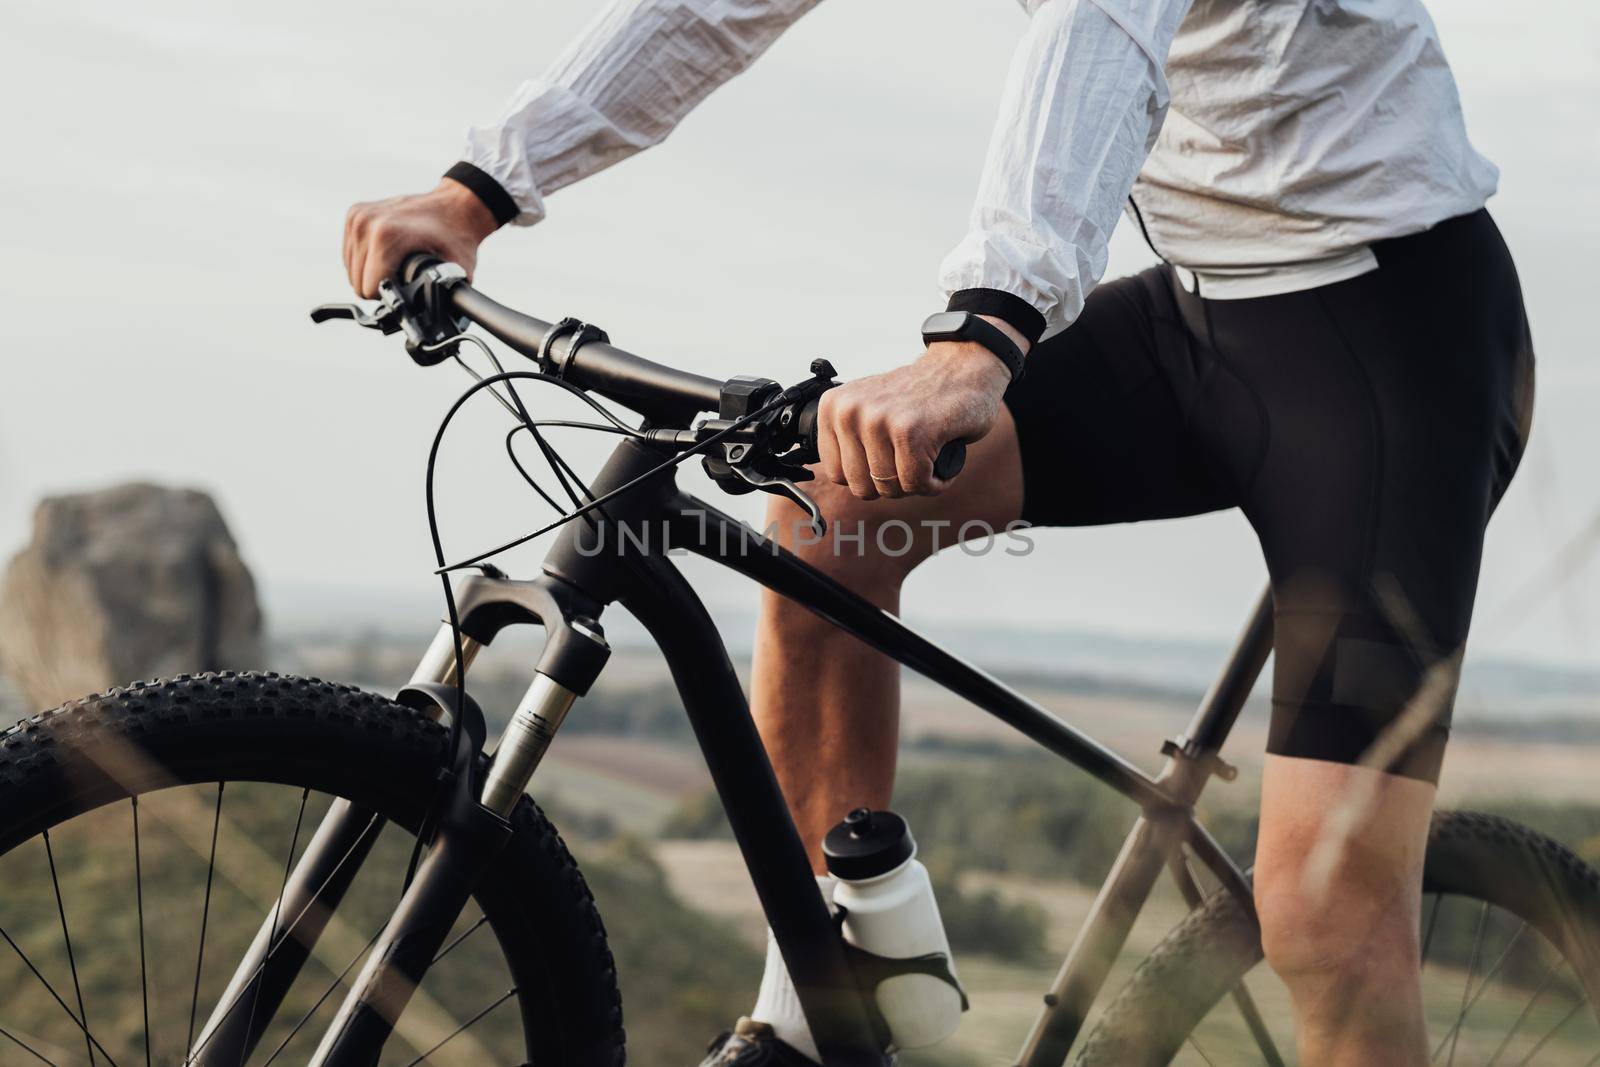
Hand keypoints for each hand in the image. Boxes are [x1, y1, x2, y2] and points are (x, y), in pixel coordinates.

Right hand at [343, 179, 500, 297]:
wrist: (455, 205)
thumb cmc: (456, 238)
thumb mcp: (456, 273)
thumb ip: (441, 301)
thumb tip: (438, 330)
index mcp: (386, 236)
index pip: (369, 289)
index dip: (390, 299)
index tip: (407, 293)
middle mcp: (366, 223)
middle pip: (357, 282)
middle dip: (380, 288)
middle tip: (405, 280)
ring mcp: (358, 216)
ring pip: (350, 270)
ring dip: (371, 275)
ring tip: (397, 265)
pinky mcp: (354, 213)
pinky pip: (350, 254)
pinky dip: (365, 261)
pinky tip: (387, 255)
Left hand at [817, 319, 1025, 498]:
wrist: (964, 366)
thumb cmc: (919, 396)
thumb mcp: (867, 410)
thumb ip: (848, 439)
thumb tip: (838, 481)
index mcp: (833, 407)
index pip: (836, 475)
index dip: (869, 477)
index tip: (889, 458)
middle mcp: (850, 411)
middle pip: (863, 487)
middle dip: (892, 484)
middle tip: (911, 459)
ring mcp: (879, 421)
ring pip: (890, 488)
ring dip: (916, 482)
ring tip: (927, 455)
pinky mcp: (910, 432)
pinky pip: (917, 482)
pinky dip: (936, 482)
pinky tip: (941, 460)